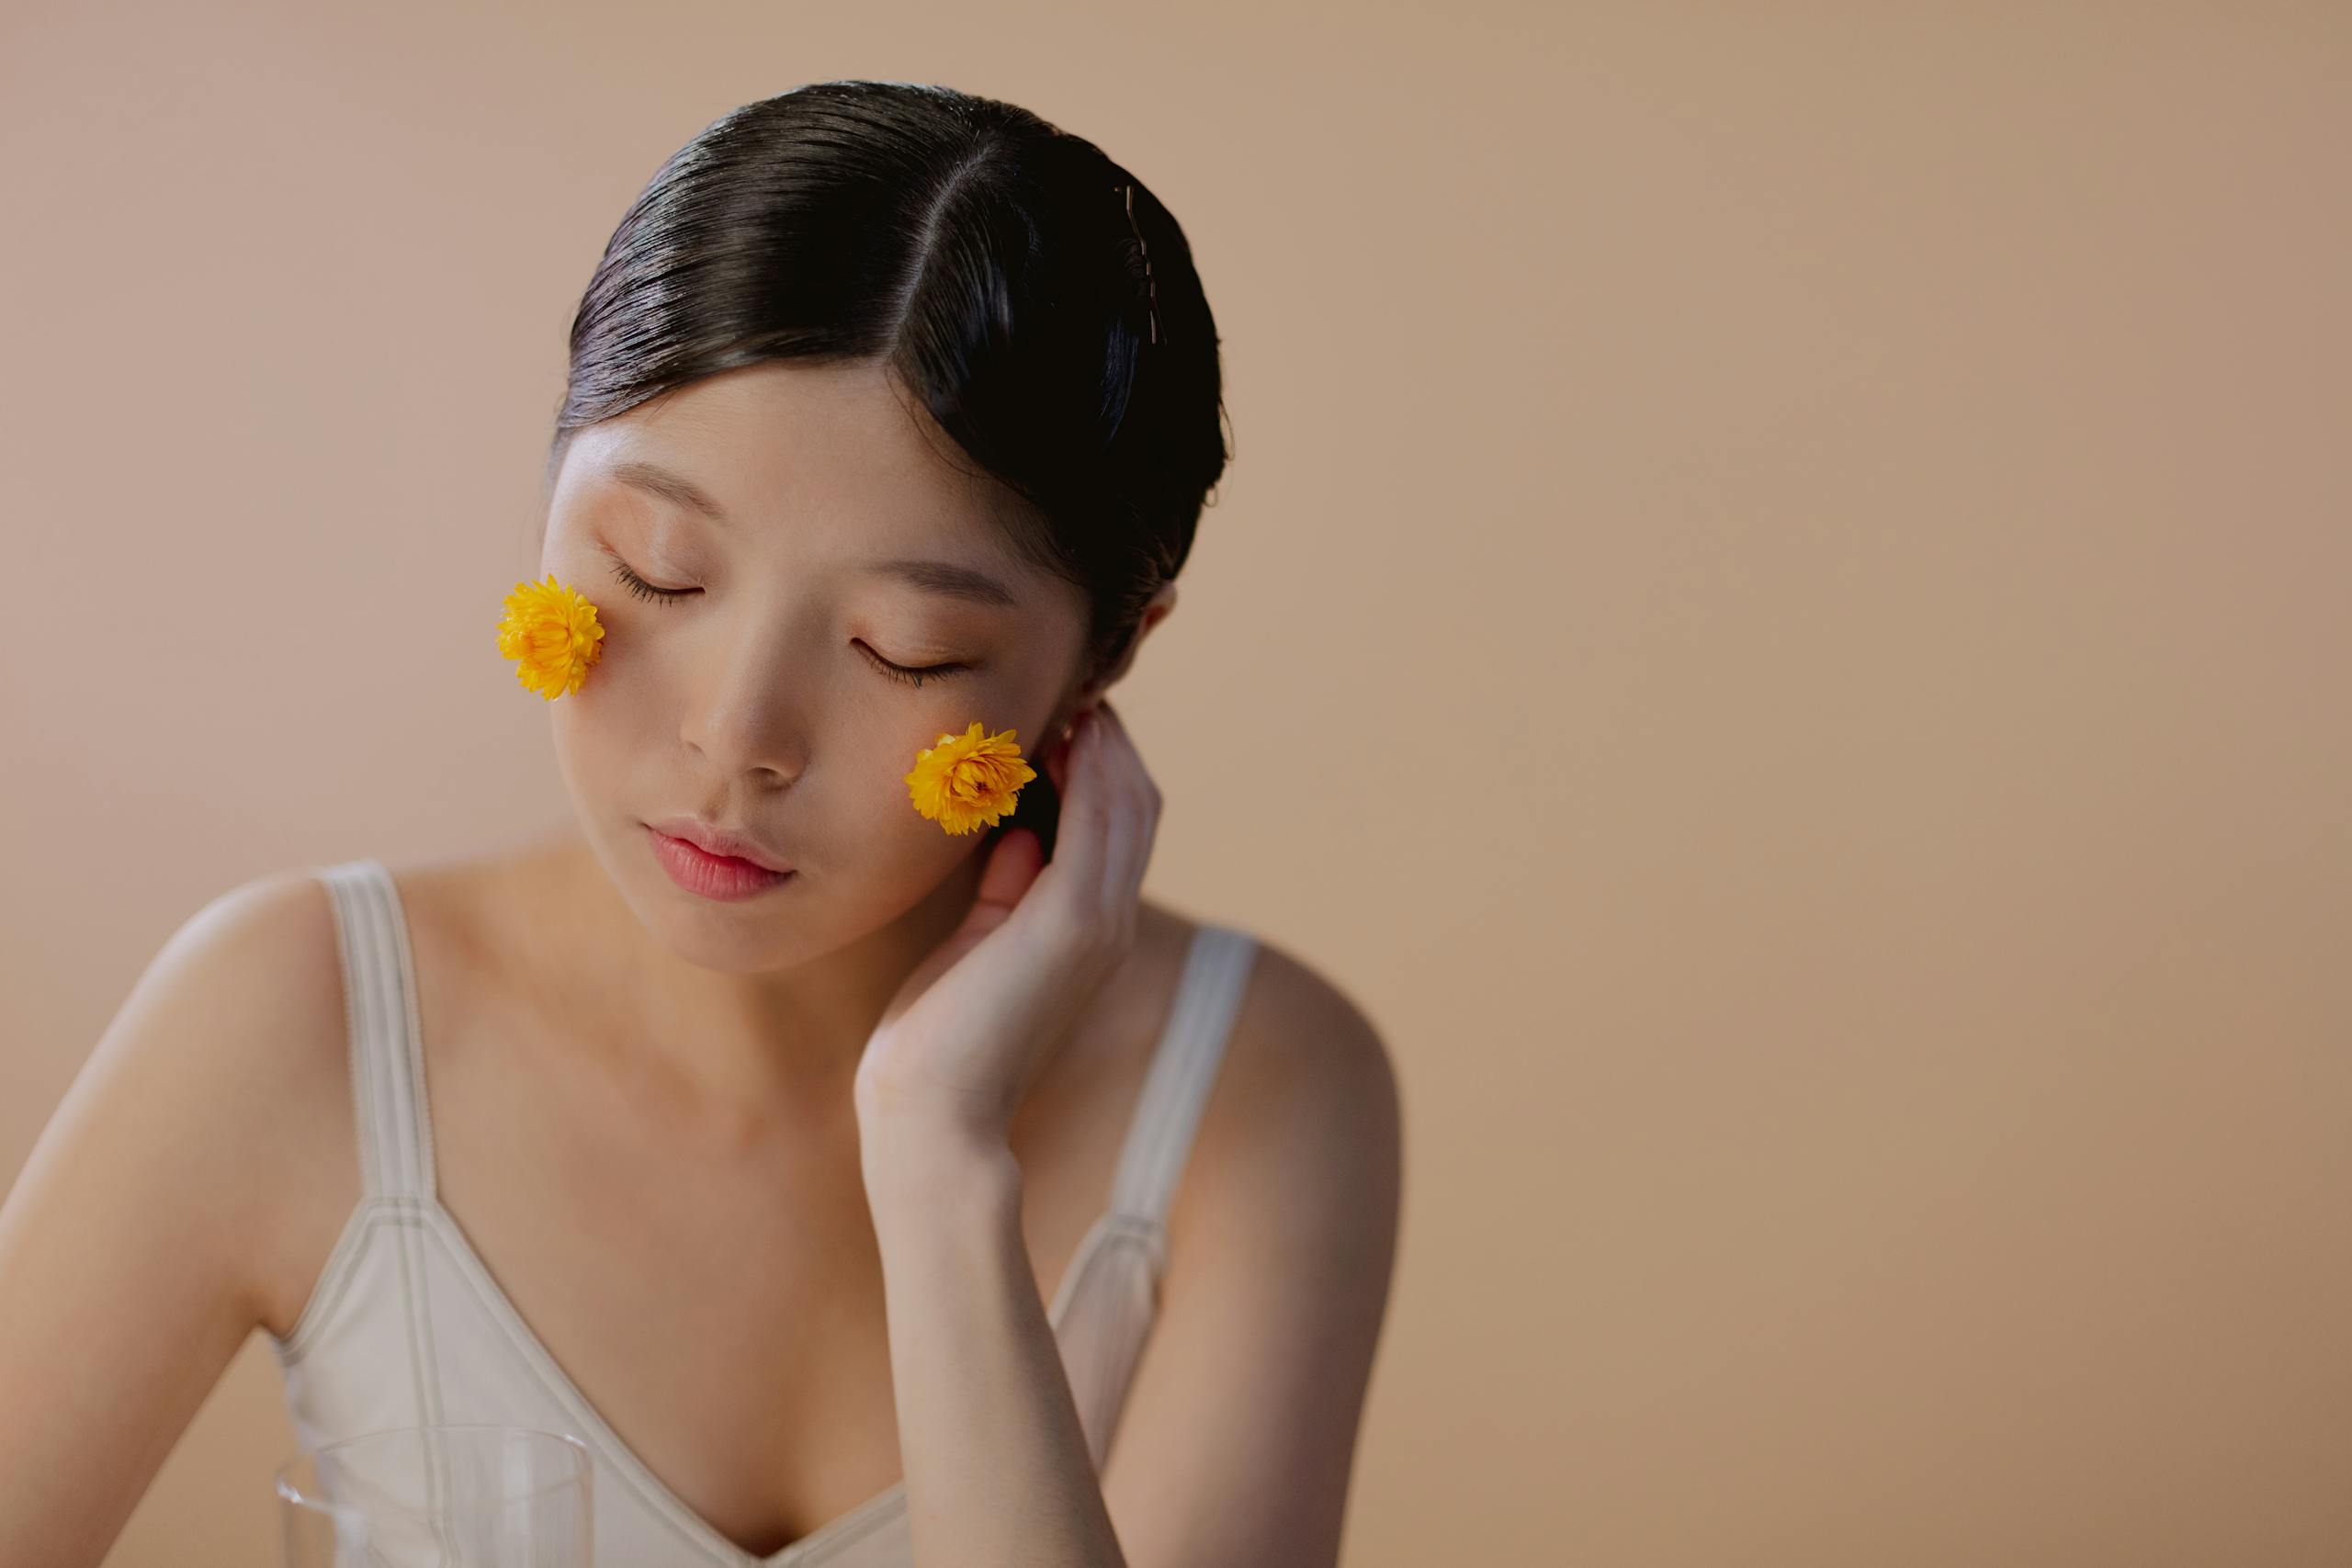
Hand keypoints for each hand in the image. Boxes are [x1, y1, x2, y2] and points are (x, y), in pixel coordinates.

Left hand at [853, 699, 1163, 1148]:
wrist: (931, 1116)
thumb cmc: (937, 1041)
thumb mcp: (974, 942)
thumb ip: (1004, 888)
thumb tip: (1013, 829)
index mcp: (1087, 931)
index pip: (1116, 826)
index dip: (1100, 763)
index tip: (1061, 708)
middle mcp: (1108, 922)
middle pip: (1135, 803)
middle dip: (1110, 740)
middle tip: (1074, 679)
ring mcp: (1099, 922)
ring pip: (1128, 803)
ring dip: (1105, 742)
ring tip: (1074, 689)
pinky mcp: (1075, 921)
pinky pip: (1102, 822)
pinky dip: (1093, 769)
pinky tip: (1067, 730)